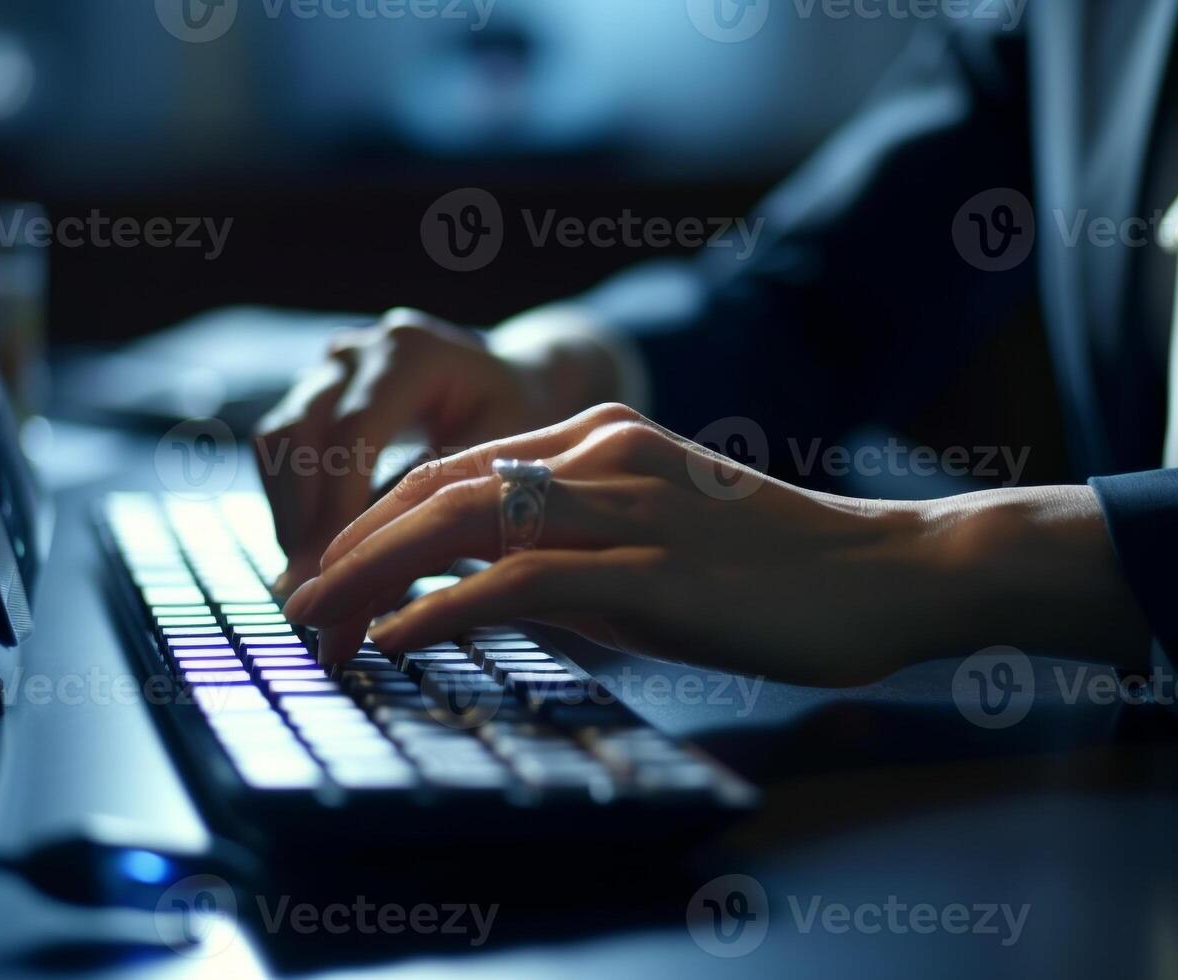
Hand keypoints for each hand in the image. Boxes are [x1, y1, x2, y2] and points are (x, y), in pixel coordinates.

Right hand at [254, 307, 622, 592]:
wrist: (518, 380)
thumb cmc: (520, 423)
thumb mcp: (497, 465)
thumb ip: (440, 520)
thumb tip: (375, 601)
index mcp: (412, 353)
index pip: (352, 433)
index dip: (333, 509)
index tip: (329, 578)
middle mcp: (361, 351)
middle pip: (297, 433)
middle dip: (299, 520)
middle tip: (308, 594)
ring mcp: (332, 366)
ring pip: (277, 440)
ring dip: (287, 514)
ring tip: (307, 583)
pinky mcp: (317, 391)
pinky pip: (282, 447)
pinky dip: (291, 503)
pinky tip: (314, 554)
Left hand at [282, 404, 1150, 684]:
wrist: (886, 574)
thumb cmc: (782, 569)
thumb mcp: (664, 541)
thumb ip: (578, 553)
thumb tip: (490, 596)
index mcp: (606, 435)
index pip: (459, 469)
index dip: (379, 521)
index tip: (329, 573)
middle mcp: (603, 452)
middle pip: (438, 487)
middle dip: (348, 546)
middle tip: (291, 600)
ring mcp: (625, 506)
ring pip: (458, 523)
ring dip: (368, 576)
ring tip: (312, 621)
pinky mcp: (647, 570)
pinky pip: (514, 582)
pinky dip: (435, 611)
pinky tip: (387, 642)